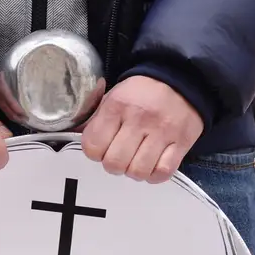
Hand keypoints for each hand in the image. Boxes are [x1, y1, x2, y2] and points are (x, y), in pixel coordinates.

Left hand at [80, 76, 202, 182]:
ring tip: (137, 161)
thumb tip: (73, 137)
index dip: (95, 153)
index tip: (102, 149)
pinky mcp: (181, 142)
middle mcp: (139, 119)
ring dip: (134, 171)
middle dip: (114, 165)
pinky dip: (155, 175)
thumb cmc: (143, 92)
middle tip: (120, 156)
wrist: (181, 78)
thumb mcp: (113, 97)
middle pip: (114, 163)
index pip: (92, 147)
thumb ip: (94, 119)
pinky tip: (152, 167)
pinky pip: (163, 172)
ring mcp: (162, 132)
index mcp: (117, 106)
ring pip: (138, 171)